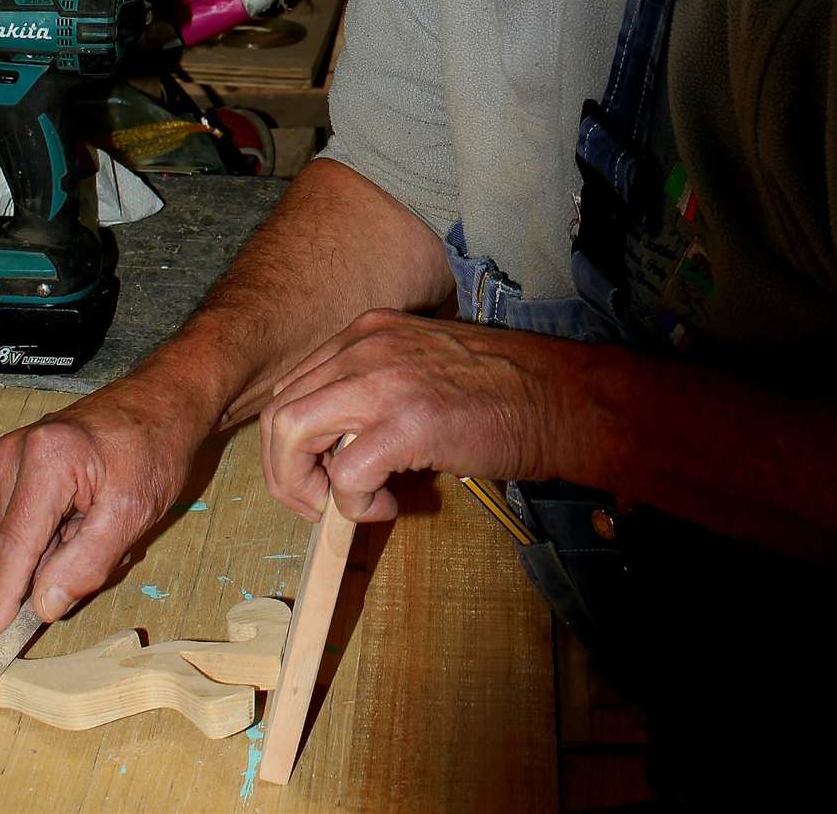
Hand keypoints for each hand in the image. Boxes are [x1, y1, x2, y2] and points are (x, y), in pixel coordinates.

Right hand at [0, 369, 208, 641]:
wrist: (162, 401)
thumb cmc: (156, 446)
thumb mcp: (133, 512)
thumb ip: (86, 563)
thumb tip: (43, 605)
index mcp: (45, 459)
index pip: (16, 546)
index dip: (1, 600)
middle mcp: (17, 453)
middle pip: (21, 545)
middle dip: (59, 564)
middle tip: (111, 542)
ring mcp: (13, 455)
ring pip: (27, 537)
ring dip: (64, 547)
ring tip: (106, 519)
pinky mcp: (18, 462)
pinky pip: (32, 521)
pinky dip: (62, 530)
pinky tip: (93, 511)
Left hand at [260, 308, 574, 523]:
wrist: (558, 397)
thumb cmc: (498, 390)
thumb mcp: (418, 367)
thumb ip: (372, 390)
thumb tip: (334, 446)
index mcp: (365, 332)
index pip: (293, 386)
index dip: (293, 442)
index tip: (318, 474)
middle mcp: (363, 346)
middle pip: (279, 411)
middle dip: (285, 470)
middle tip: (317, 502)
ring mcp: (382, 380)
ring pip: (291, 433)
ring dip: (305, 485)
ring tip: (347, 504)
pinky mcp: (406, 423)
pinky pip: (344, 474)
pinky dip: (354, 503)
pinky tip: (387, 504)